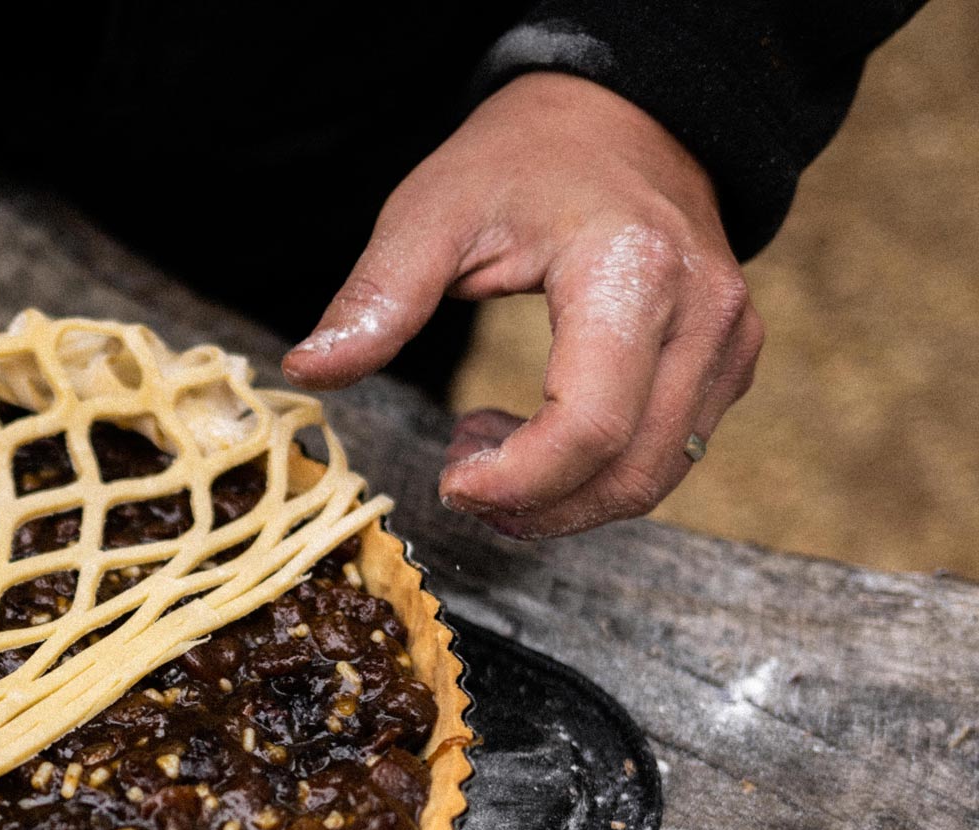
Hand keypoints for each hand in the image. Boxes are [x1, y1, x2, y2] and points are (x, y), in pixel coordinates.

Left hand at [282, 73, 764, 538]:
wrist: (617, 118)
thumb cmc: (521, 161)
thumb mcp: (430, 212)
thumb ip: (376, 299)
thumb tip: (307, 370)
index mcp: (631, 270)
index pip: (589, 425)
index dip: (516, 481)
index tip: (449, 481)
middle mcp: (702, 311)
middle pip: (629, 470)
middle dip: (534, 504)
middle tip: (456, 477)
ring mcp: (728, 339)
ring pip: (654, 476)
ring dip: (562, 497)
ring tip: (482, 447)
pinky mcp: (730, 360)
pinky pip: (669, 452)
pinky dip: (595, 473)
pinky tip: (529, 432)